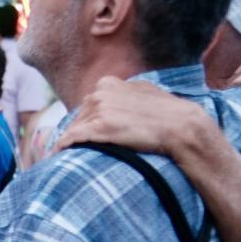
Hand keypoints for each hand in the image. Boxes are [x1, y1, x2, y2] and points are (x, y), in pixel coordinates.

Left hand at [53, 76, 205, 157]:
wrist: (183, 127)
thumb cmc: (168, 115)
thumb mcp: (145, 95)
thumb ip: (126, 95)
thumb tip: (116, 103)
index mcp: (109, 83)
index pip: (88, 106)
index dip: (84, 122)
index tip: (80, 136)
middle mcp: (101, 92)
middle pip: (78, 117)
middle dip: (76, 133)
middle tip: (69, 151)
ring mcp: (100, 108)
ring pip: (74, 128)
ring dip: (69, 143)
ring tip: (63, 158)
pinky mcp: (100, 126)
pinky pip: (72, 138)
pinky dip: (62, 147)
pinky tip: (57, 157)